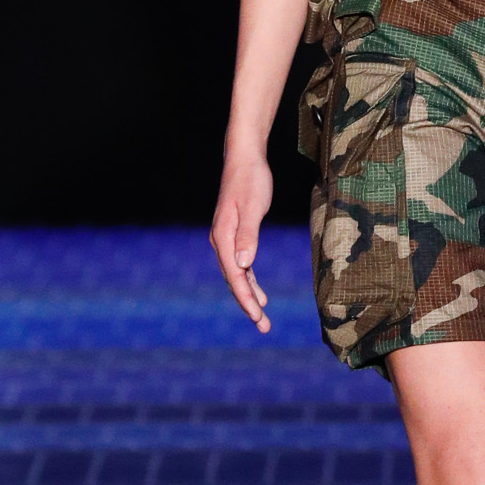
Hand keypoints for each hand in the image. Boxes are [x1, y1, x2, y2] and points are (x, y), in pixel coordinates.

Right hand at [211, 146, 274, 330]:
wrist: (244, 158)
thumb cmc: (251, 180)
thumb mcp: (253, 206)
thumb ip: (248, 235)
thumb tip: (244, 265)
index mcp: (223, 236)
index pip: (235, 275)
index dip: (246, 298)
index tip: (258, 316)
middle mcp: (220, 241)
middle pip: (234, 280)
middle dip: (248, 304)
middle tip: (263, 327)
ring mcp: (226, 238)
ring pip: (237, 274)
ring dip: (249, 295)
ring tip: (262, 317)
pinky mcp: (234, 234)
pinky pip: (240, 265)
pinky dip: (249, 280)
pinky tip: (259, 292)